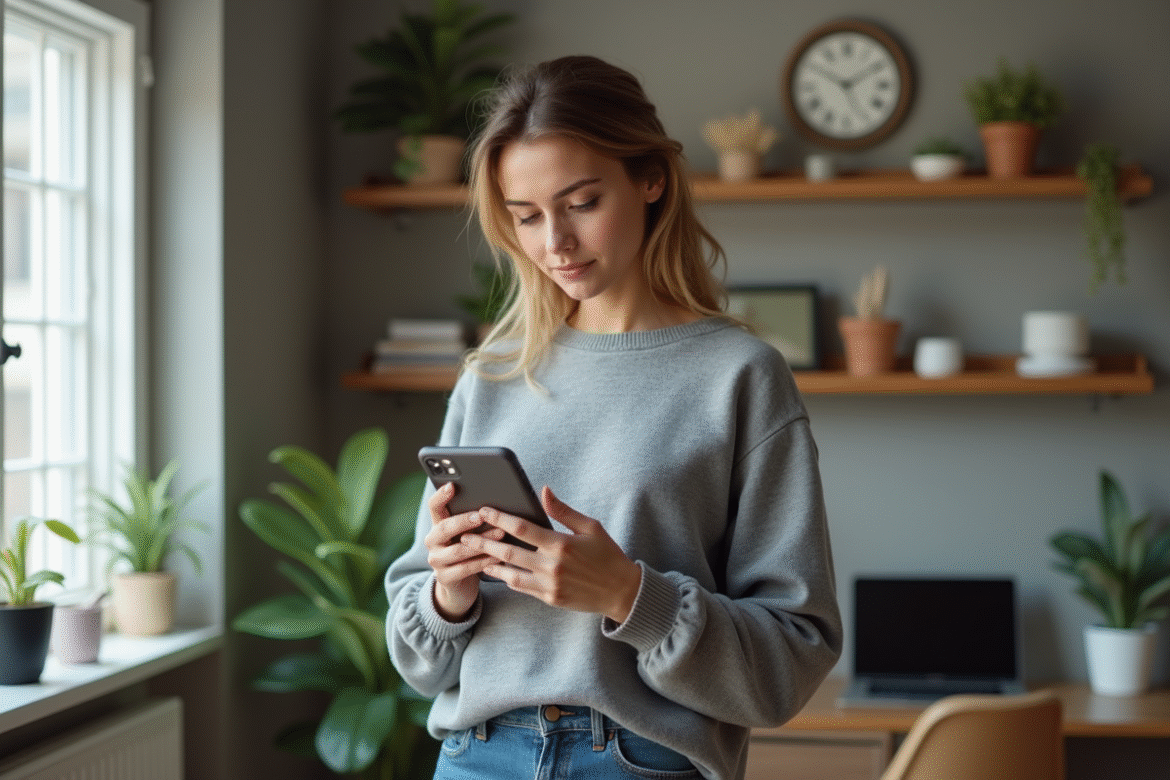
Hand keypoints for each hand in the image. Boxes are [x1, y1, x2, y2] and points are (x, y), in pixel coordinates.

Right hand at [423, 482, 506, 620]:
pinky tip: (499, 556)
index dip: (441, 496)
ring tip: (501, 534)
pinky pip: (465, 568)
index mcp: (438, 526)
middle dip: (464, 520)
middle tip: (482, 515)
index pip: (434, 507)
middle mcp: (433, 542)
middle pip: (444, 528)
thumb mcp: (467, 534)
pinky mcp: (445, 578)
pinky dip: (484, 561)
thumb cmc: (468, 552)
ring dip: (482, 542)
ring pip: (458, 550)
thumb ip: (474, 520)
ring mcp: (437, 561)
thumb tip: (496, 502)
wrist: (459, 586)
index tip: (452, 485)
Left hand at [461, 486, 642, 622]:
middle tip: (464, 534)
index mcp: (561, 544)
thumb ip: (563, 511)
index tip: (483, 511)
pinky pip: (521, 587)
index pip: (521, 528)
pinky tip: (495, 571)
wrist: (622, 592)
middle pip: (508, 551)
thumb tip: (544, 491)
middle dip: (483, 542)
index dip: (499, 518)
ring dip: (489, 563)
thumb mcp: (590, 527)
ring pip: (509, 573)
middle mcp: (552, 565)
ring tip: (473, 554)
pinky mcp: (550, 599)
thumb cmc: (608, 555)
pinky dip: (506, 578)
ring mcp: (549, 585)